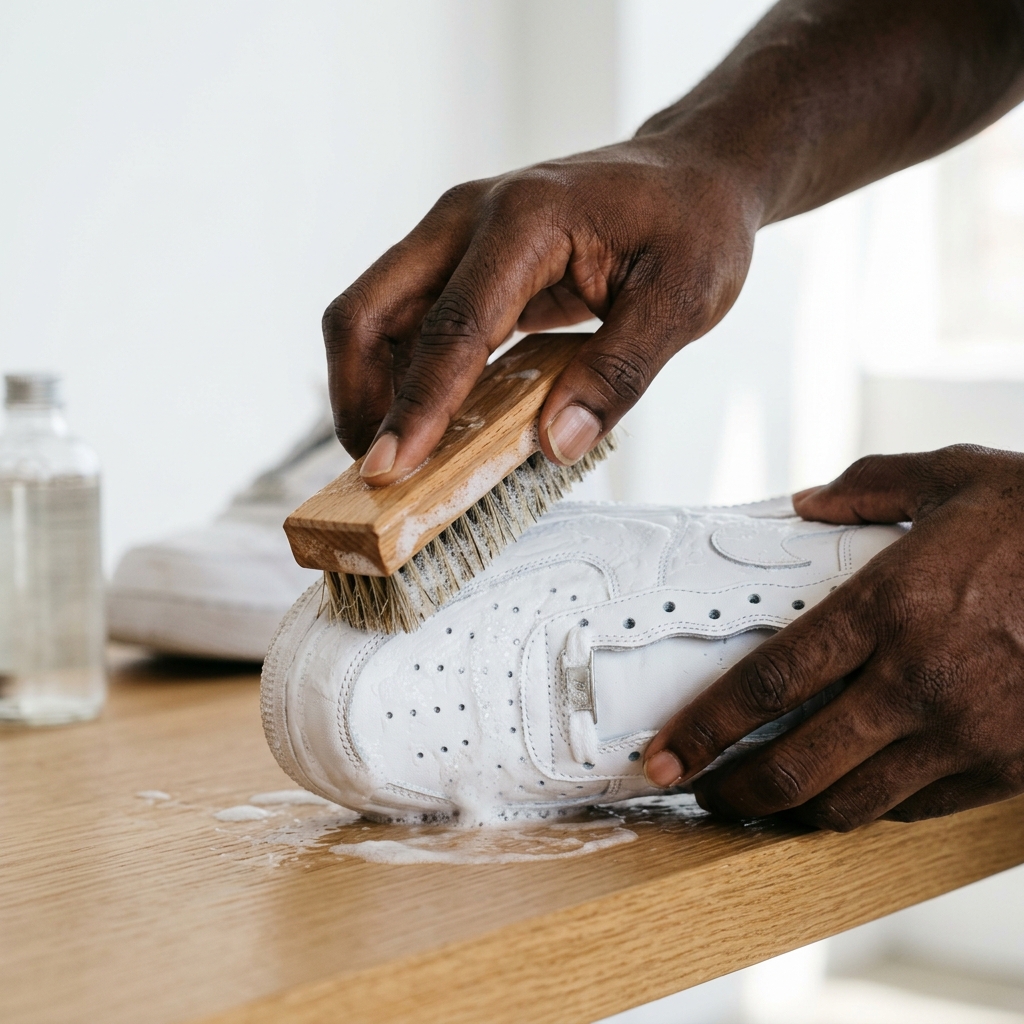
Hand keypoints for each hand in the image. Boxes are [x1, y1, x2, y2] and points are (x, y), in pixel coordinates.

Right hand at [322, 137, 760, 481]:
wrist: (690, 174)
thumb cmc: (693, 227)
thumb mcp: (683, 301)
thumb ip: (619, 374)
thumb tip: (555, 444)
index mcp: (523, 221)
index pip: (451, 326)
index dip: (417, 405)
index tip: (390, 469)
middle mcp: (466, 220)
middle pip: (366, 310)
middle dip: (357, 396)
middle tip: (382, 471)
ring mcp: (454, 238)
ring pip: (373, 317)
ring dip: (371, 390)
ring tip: (400, 457)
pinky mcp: (459, 261)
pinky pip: (406, 323)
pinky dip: (402, 377)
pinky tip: (428, 423)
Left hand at [643, 445, 1023, 829]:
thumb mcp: (954, 478)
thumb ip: (869, 485)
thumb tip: (804, 502)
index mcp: (888, 606)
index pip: (770, 681)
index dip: (707, 727)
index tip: (665, 754)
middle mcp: (918, 680)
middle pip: (798, 764)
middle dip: (734, 790)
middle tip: (698, 791)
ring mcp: (966, 733)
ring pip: (852, 802)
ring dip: (794, 811)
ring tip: (760, 800)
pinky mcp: (1006, 767)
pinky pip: (915, 809)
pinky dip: (868, 808)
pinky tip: (844, 793)